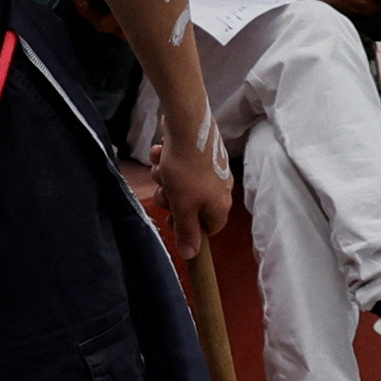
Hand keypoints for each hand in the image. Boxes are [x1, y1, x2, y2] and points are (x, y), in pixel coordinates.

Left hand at [158, 123, 235, 260]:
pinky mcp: (199, 152)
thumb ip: (187, 231)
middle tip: (163, 192)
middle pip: (191, 206)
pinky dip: (167, 160)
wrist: (187, 125)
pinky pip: (180, 164)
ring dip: (165, 178)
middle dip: (171, 199)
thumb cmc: (185, 170)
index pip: (209, 228)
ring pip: (181, 184)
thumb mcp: (183, 206)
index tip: (171, 219)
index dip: (189, 228)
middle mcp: (219, 187)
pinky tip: (161, 152)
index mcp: (220, 204)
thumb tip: (191, 255)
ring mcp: (210, 168)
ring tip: (160, 168)